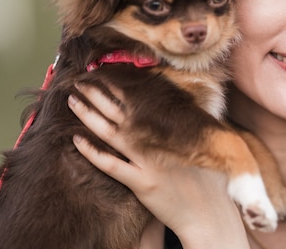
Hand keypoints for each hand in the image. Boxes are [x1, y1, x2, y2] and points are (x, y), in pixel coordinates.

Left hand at [68, 83, 249, 248]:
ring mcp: (149, 162)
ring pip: (112, 133)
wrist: (210, 212)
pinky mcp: (142, 183)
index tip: (107, 72)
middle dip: (100, 93)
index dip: (123, 85)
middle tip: (81, 80)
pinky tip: (77, 140)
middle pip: (122, 111)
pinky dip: (93, 153)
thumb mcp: (208, 141)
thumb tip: (183, 98)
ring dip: (90, 115)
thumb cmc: (211, 178)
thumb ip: (192, 120)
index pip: (143, 99)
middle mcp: (159, 141)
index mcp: (175, 128)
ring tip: (74, 100)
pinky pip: (112, 165)